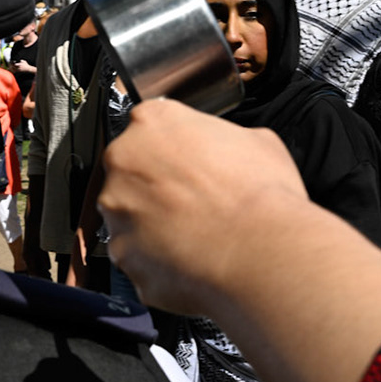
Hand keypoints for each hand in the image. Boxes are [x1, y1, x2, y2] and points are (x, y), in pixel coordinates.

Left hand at [101, 99, 307, 315]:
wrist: (260, 252)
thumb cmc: (262, 198)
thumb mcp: (259, 142)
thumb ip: (226, 139)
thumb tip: (228, 149)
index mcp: (156, 121)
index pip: (149, 126)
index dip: (172, 150)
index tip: (186, 165)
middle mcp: (126, 160)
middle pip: (131, 171)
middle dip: (156, 188)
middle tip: (193, 203)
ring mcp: (118, 208)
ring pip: (128, 216)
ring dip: (153, 226)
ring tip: (194, 236)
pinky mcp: (121, 251)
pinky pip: (134, 255)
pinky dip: (155, 260)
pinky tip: (188, 260)